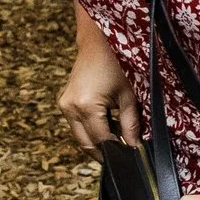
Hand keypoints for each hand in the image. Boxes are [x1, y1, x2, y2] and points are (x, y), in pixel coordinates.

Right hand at [60, 23, 138, 150]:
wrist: (98, 42)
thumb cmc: (118, 64)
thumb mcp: (129, 95)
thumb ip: (131, 124)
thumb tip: (135, 147)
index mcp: (86, 106)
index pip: (101, 140)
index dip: (117, 151)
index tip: (131, 157)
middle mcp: (70, 108)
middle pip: (86, 142)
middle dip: (105, 152)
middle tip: (125, 155)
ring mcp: (64, 105)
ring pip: (80, 135)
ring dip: (98, 141)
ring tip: (120, 140)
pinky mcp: (65, 102)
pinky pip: (77, 124)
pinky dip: (92, 130)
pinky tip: (110, 128)